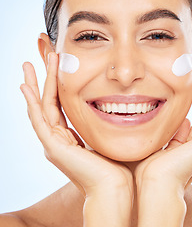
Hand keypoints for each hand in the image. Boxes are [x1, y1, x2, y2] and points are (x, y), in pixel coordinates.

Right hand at [20, 52, 132, 196]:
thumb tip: (112, 108)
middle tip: (40, 57)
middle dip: (43, 79)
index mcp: (68, 137)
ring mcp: (53, 144)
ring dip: (36, 84)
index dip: (57, 84)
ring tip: (30, 63)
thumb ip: (99, 125)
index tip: (57, 65)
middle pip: (47, 103)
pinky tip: (25, 87)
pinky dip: (31, 103)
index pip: (59, 105)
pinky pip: (39, 121)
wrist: (114, 186)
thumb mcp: (104, 137)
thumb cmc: (114, 164)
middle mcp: (57, 139)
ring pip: (41, 108)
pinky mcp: (53, 148)